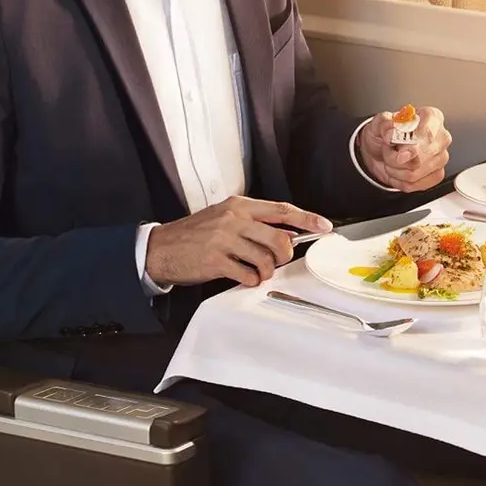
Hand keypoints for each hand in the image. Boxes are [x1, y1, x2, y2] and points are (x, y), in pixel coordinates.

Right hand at [144, 197, 330, 287]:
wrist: (160, 248)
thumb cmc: (194, 234)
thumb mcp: (223, 218)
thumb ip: (252, 223)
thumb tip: (285, 235)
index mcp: (239, 206)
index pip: (281, 209)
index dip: (307, 219)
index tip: (324, 226)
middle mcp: (234, 219)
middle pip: (279, 237)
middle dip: (285, 254)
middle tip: (278, 260)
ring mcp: (224, 239)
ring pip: (265, 258)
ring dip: (266, 271)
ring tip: (257, 272)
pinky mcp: (215, 261)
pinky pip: (247, 274)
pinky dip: (251, 280)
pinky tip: (244, 278)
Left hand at [357, 106, 451, 191]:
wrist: (382, 151)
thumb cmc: (386, 134)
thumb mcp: (378, 122)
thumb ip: (384, 124)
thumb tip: (391, 132)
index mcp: (431, 117)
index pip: (427, 132)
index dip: (411, 144)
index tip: (397, 149)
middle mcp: (441, 137)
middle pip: (420, 156)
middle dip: (395, 158)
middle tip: (388, 149)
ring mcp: (441, 157)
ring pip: (415, 173)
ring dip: (395, 169)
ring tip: (392, 159)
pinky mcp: (437, 175)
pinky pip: (414, 184)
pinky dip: (399, 180)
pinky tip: (398, 170)